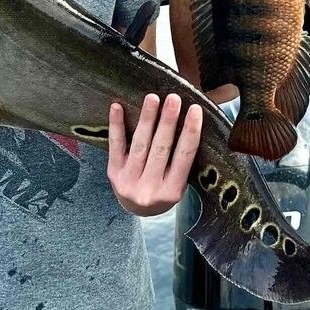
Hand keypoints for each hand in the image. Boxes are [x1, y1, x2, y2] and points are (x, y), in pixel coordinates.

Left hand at [107, 93, 202, 215]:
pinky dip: (116, 125)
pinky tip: (117, 107)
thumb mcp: (178, 183)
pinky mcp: (113, 173)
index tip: (195, 110)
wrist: (136, 210)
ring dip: (147, 119)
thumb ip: (183, 159)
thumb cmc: (163, 189)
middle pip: (161, 149)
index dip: (190, 132)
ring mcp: (129, 182)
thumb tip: (193, 119)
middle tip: (173, 98)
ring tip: (152, 98)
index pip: (184, 157)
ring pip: (140, 145)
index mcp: (172, 191)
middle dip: (167, 121)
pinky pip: (115, 145)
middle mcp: (150, 189)